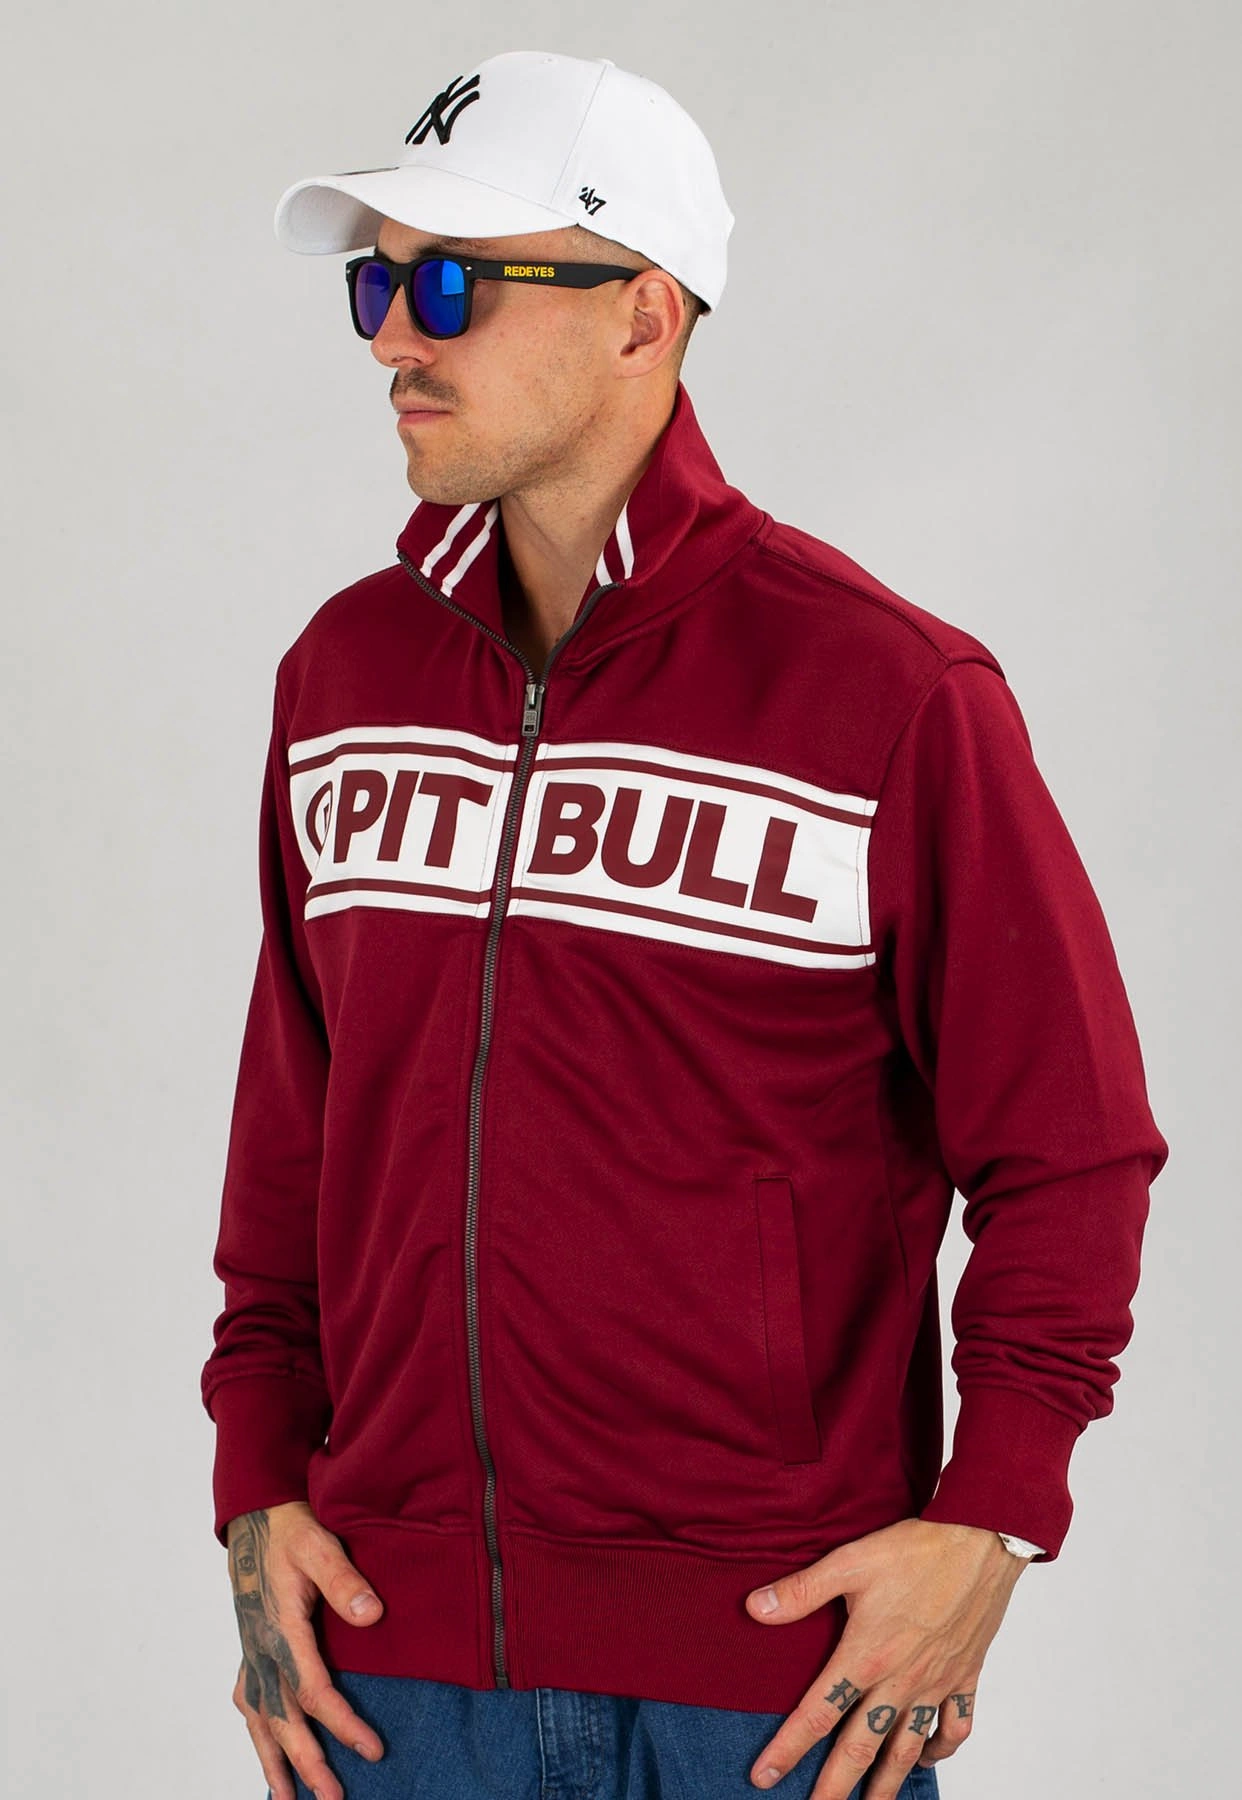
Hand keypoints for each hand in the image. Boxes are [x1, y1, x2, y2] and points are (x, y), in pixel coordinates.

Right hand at [227, 1500, 385, 1799]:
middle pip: (283, 1719)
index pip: (313, 1691)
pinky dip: (257, 1734)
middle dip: (307, 1763)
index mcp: (281, 1629)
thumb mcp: (320, 1545)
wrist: (257, 1517)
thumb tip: (371, 1614)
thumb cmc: (293, 1530)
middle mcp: (261, 1649)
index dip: (342, 1724)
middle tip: (332, 1799)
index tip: (372, 1750)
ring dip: (273, 1762)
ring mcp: (251, 1652)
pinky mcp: (250, 1649)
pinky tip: (267, 1754)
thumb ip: (343, 1579)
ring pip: (259, 1720)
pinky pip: (248, 1703)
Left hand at [743, 1517, 1027, 1796]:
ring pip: (907, 1748)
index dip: (787, 1748)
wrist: (981, 1541)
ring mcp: (935, 1683)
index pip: (817, 1714)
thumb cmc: (916, 1549)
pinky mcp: (965, 1676)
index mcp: (866, 1655)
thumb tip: (754, 1609)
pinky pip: (955, 1726)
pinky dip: (942, 1749)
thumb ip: (800, 1591)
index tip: (763, 1777)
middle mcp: (900, 1680)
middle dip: (834, 1787)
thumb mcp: (848, 1562)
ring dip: (887, 1782)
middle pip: (861, 1747)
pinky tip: (928, 1758)